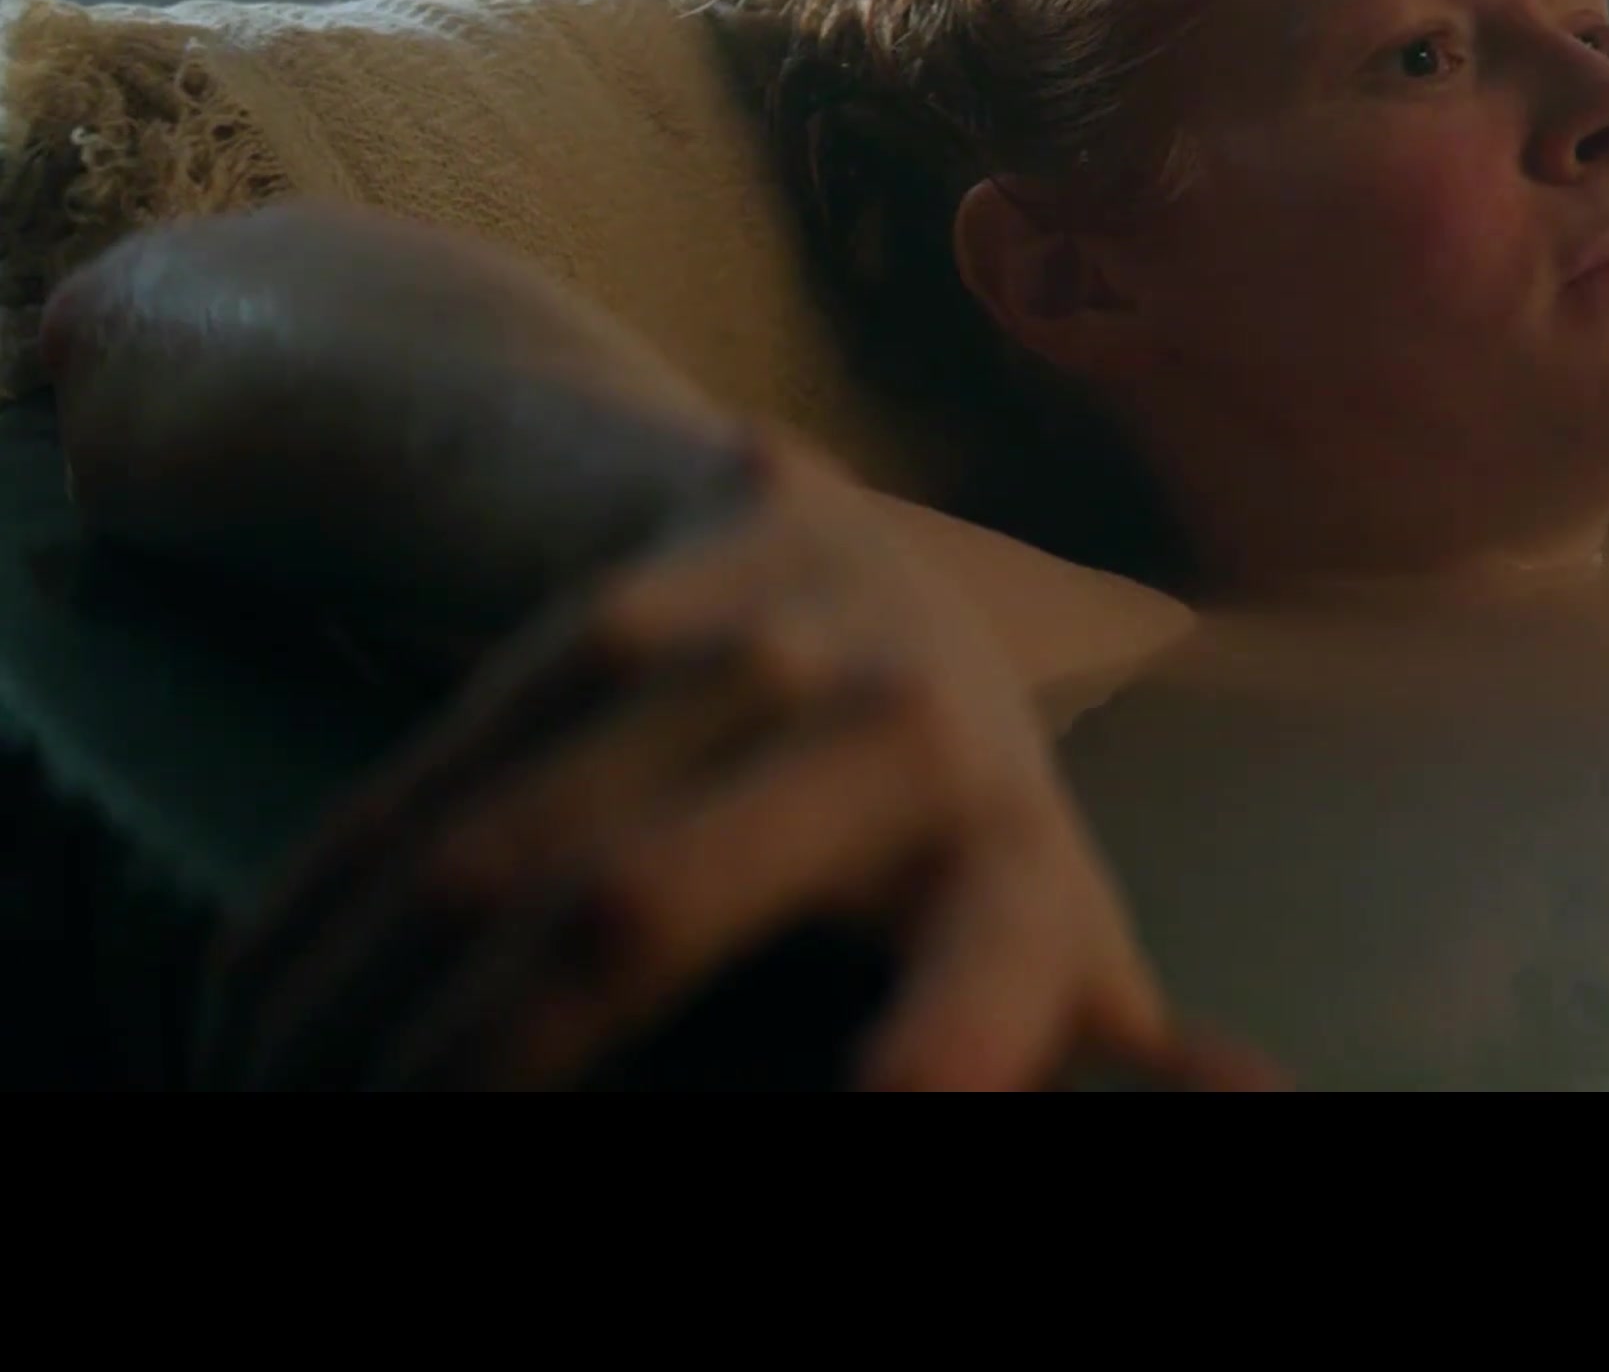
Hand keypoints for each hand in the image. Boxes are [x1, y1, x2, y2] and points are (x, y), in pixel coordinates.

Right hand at [198, 433, 1279, 1091]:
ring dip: (350, 1014)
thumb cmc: (944, 818)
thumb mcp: (1039, 935)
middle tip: (354, 1159)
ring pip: (499, 847)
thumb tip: (1266, 1104)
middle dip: (482, 1069)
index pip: (982, 975)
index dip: (934, 1056)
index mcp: (1020, 858)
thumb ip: (1093, 1048)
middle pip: (639, 917)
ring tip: (261, 1114)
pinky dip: (322, 911)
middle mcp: (914, 721)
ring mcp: (770, 629)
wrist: (818, 542)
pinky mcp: (636, 580)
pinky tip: (249, 1021)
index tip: (883, 1114)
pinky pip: (443, 761)